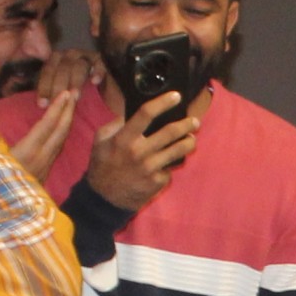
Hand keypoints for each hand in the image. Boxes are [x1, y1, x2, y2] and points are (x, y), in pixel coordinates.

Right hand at [7, 86, 85, 184]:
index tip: (66, 94)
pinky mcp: (42, 177)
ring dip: (65, 123)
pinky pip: (55, 152)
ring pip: (59, 143)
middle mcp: (39, 160)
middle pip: (59, 133)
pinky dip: (59, 136)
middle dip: (68, 111)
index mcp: (26, 153)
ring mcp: (43, 170)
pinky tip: (59, 131)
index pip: (46, 126)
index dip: (57, 109)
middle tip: (75, 92)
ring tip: (70, 107)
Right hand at [86, 91, 202, 215]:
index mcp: (123, 139)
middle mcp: (139, 152)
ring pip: (179, 150)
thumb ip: (116, 124)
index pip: (145, 114)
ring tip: (191, 138)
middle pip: (170, 132)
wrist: (105, 198)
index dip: (163, 103)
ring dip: (189, 142)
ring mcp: (150, 168)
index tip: (176, 96)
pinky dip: (173, 162)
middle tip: (194, 120)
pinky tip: (170, 161)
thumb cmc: (102, 165)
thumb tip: (132, 112)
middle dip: (186, 124)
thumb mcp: (100, 141)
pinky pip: (171, 167)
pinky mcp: (158, 181)